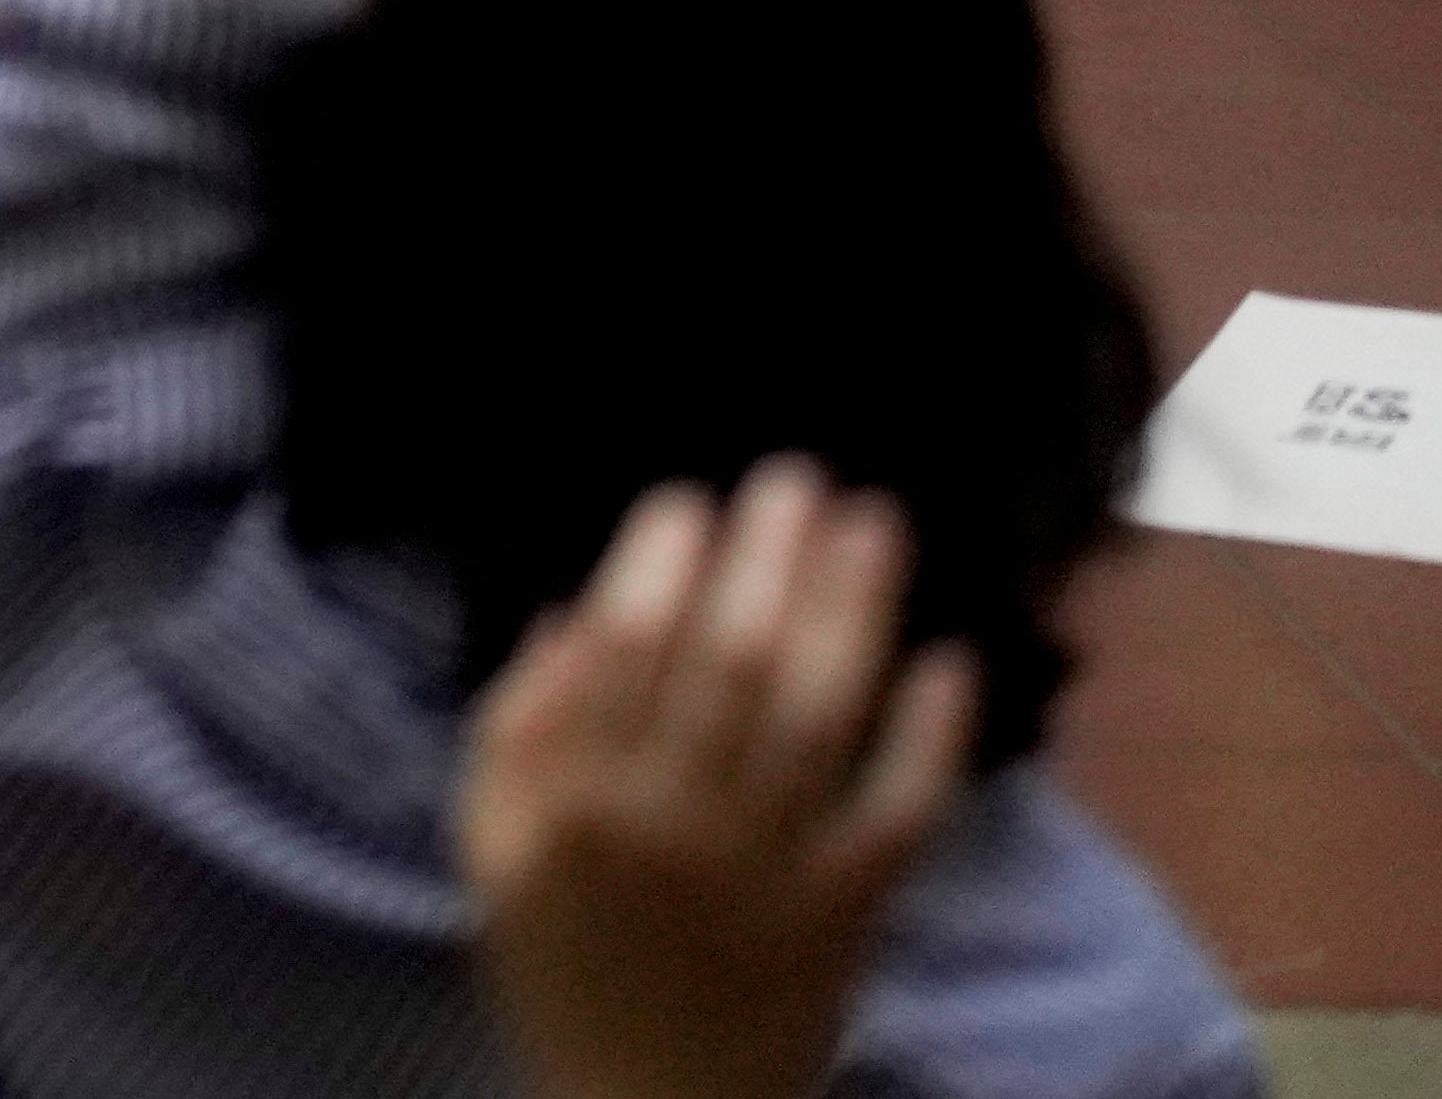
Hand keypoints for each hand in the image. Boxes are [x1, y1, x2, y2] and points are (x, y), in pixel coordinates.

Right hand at [456, 465, 977, 1098]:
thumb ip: (518, 729)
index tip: (690, 497)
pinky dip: (929, 737)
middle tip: (797, 478)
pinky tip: (950, 660)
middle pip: (737, 664)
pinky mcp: (849, 912)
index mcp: (582, 801)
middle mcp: (679, 824)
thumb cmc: (561, 963)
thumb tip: (576, 613)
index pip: (630, 649)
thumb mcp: (492, 849)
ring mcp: (773, 870)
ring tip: (876, 526)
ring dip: (855, 612)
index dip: (665, 559)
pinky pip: (898, 813)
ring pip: (822, 718)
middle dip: (771, 558)